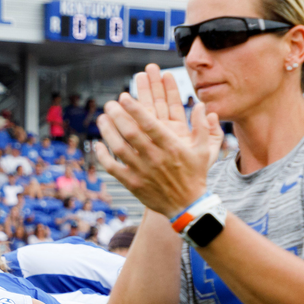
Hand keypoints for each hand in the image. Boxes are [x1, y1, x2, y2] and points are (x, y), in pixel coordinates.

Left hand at [93, 64, 221, 217]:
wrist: (186, 206)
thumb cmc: (194, 175)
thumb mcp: (204, 150)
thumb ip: (202, 127)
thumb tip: (201, 105)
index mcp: (171, 147)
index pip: (149, 124)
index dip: (134, 109)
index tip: (123, 97)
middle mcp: (154, 158)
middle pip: (130, 133)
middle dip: (117, 116)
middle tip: (109, 104)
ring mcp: (142, 171)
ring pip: (119, 148)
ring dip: (107, 132)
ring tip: (102, 119)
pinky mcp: (132, 183)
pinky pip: (113, 168)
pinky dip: (103, 156)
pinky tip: (98, 144)